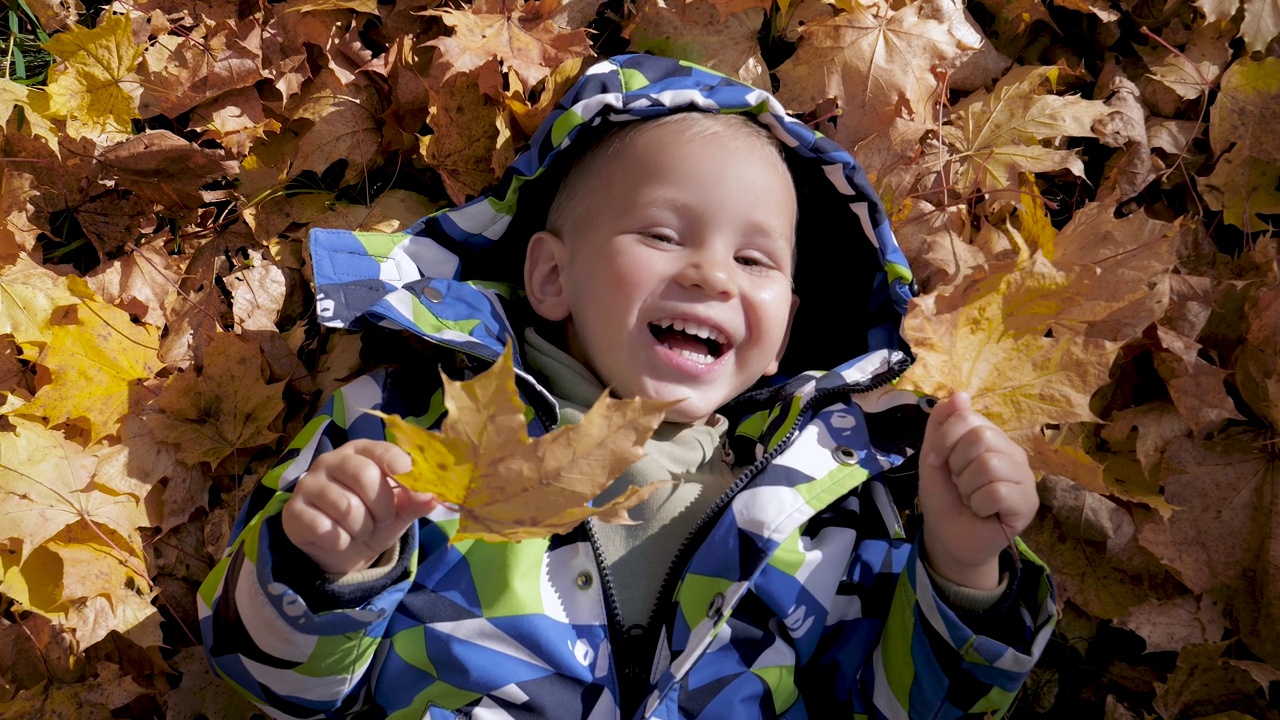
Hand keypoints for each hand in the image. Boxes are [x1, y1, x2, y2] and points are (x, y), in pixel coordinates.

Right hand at [282, 439, 439, 574]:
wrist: (341, 549)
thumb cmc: (373, 518)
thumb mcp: (398, 511)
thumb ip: (415, 502)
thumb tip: (434, 497)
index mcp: (361, 452)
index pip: (380, 450)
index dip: (397, 464)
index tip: (405, 476)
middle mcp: (332, 461)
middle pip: (364, 476)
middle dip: (382, 507)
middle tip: (382, 519)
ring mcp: (309, 484)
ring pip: (347, 507)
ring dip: (362, 528)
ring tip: (360, 530)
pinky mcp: (293, 511)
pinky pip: (325, 528)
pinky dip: (340, 541)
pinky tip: (338, 539)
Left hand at [918, 392, 1037, 589]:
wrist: (948, 538)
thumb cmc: (944, 498)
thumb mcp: (933, 458)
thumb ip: (941, 425)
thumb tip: (960, 394)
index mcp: (991, 437)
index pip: (968, 417)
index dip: (945, 439)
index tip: (936, 461)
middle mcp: (1012, 452)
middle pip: (980, 438)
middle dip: (957, 466)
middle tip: (960, 484)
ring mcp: (1024, 477)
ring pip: (989, 466)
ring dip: (967, 488)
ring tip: (971, 499)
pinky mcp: (1029, 503)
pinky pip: (998, 492)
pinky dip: (979, 504)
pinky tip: (983, 512)